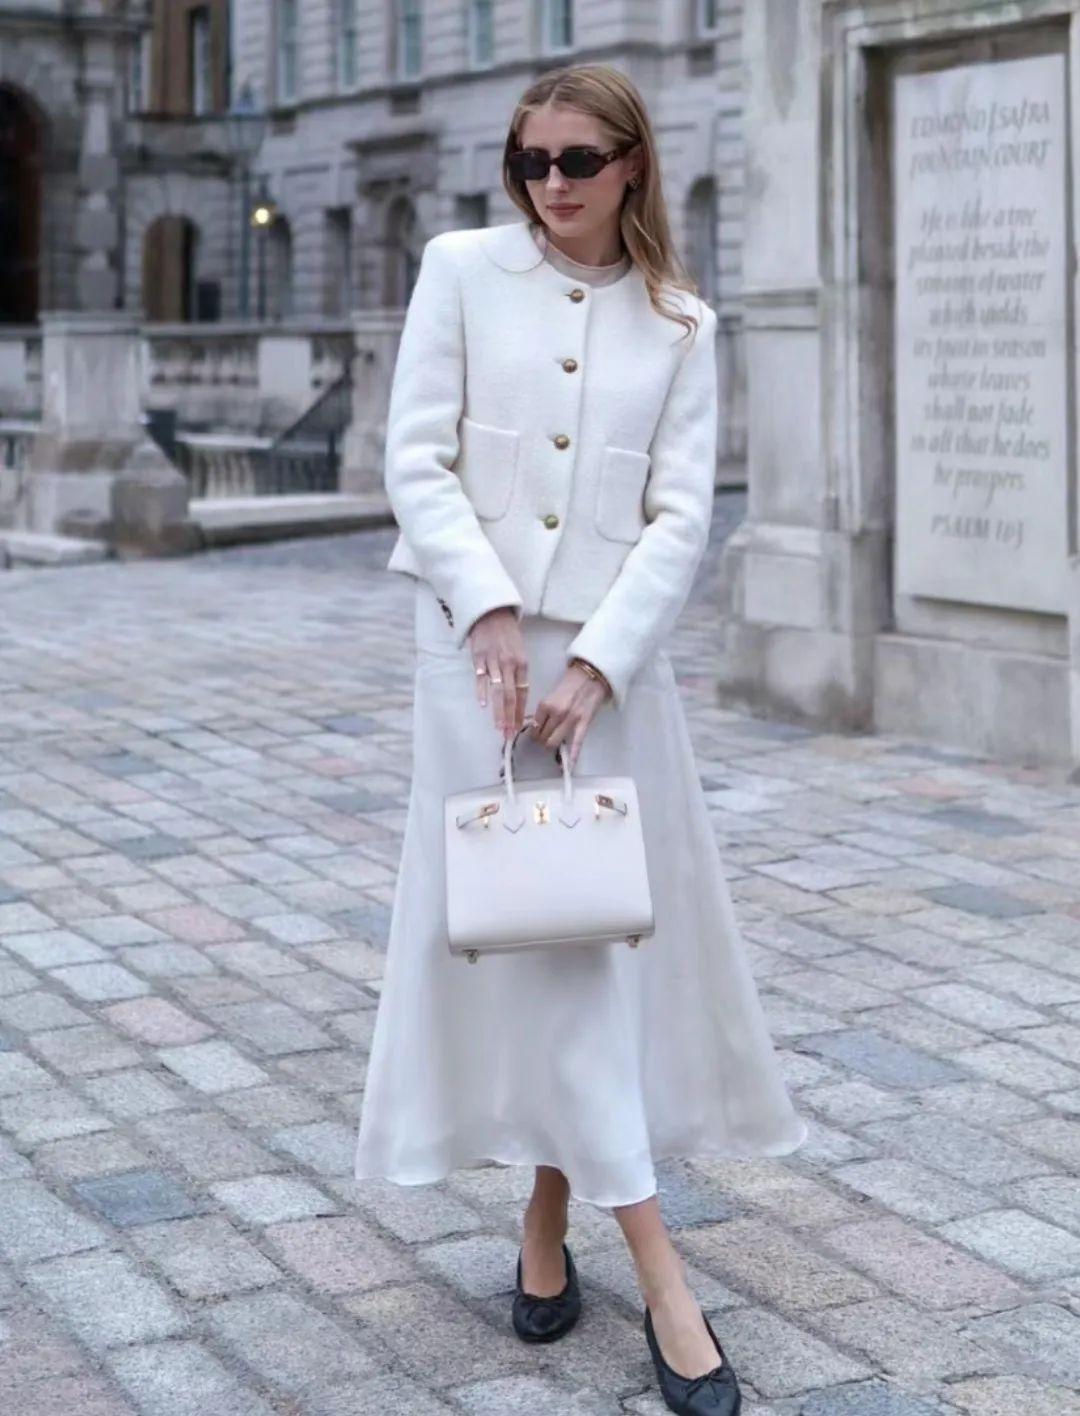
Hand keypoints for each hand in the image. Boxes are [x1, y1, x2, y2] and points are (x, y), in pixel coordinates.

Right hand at [467, 606, 528, 739]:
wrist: (491, 613)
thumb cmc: (506, 635)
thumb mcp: (519, 652)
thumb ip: (518, 673)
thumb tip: (517, 696)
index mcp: (522, 664)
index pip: (523, 693)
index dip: (520, 712)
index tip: (519, 728)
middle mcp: (509, 664)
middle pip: (511, 696)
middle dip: (510, 718)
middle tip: (508, 735)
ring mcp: (494, 661)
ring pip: (497, 691)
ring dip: (498, 711)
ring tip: (498, 727)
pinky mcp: (479, 657)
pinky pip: (481, 678)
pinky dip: (482, 691)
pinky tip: (484, 705)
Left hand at [528, 663, 610, 769]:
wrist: (591, 675)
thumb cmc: (571, 683)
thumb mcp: (552, 694)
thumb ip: (544, 710)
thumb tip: (536, 724)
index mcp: (546, 704)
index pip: (534, 727)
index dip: (534, 733)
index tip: (535, 734)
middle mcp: (556, 712)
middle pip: (543, 737)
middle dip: (542, 741)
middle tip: (544, 739)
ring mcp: (570, 719)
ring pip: (554, 742)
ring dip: (552, 746)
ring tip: (553, 743)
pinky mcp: (584, 723)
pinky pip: (576, 743)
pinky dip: (573, 756)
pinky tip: (570, 766)